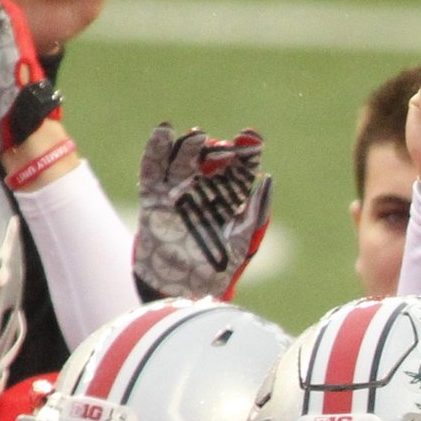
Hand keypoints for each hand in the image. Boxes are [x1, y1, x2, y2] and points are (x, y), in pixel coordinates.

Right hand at [134, 123, 272, 299]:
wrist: (179, 290)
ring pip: (181, 161)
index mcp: (225, 205)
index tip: (252, 138)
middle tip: (225, 144)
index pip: (236, 172)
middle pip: (209, 162)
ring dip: (188, 146)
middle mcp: (200, 197)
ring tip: (198, 135)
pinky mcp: (152, 199)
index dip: (244, 155)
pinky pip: (152, 169)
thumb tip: (268, 179)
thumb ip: (256, 211)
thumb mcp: (242, 240)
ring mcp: (175, 196)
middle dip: (217, 150)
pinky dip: (155, 149)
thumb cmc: (215, 272)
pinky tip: (164, 130)